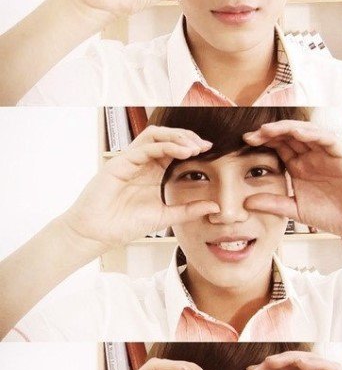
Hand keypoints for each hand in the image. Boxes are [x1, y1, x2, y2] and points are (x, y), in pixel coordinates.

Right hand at [61, 125, 219, 249]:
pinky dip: (164, 146)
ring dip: (176, 137)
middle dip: (187, 137)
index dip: (192, 146)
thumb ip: (189, 210)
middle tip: (204, 146)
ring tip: (193, 146)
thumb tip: (215, 207)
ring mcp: (130, 160)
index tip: (210, 151)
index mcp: (153, 172)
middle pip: (166, 137)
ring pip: (155, 135)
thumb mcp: (165, 216)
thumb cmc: (125, 225)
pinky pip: (144, 147)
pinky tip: (180, 151)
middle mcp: (143, 162)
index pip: (175, 150)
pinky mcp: (120, 162)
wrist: (97, 233)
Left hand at [243, 121, 341, 238]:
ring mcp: (325, 154)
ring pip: (305, 132)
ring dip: (287, 128)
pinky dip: (313, 134)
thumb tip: (246, 202)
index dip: (263, 141)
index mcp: (298, 166)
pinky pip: (326, 139)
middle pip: (288, 135)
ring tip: (268, 129)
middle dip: (270, 132)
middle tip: (252, 134)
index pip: (278, 146)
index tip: (245, 141)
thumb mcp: (295, 210)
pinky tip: (298, 133)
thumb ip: (273, 204)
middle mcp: (310, 156)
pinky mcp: (341, 155)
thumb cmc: (329, 214)